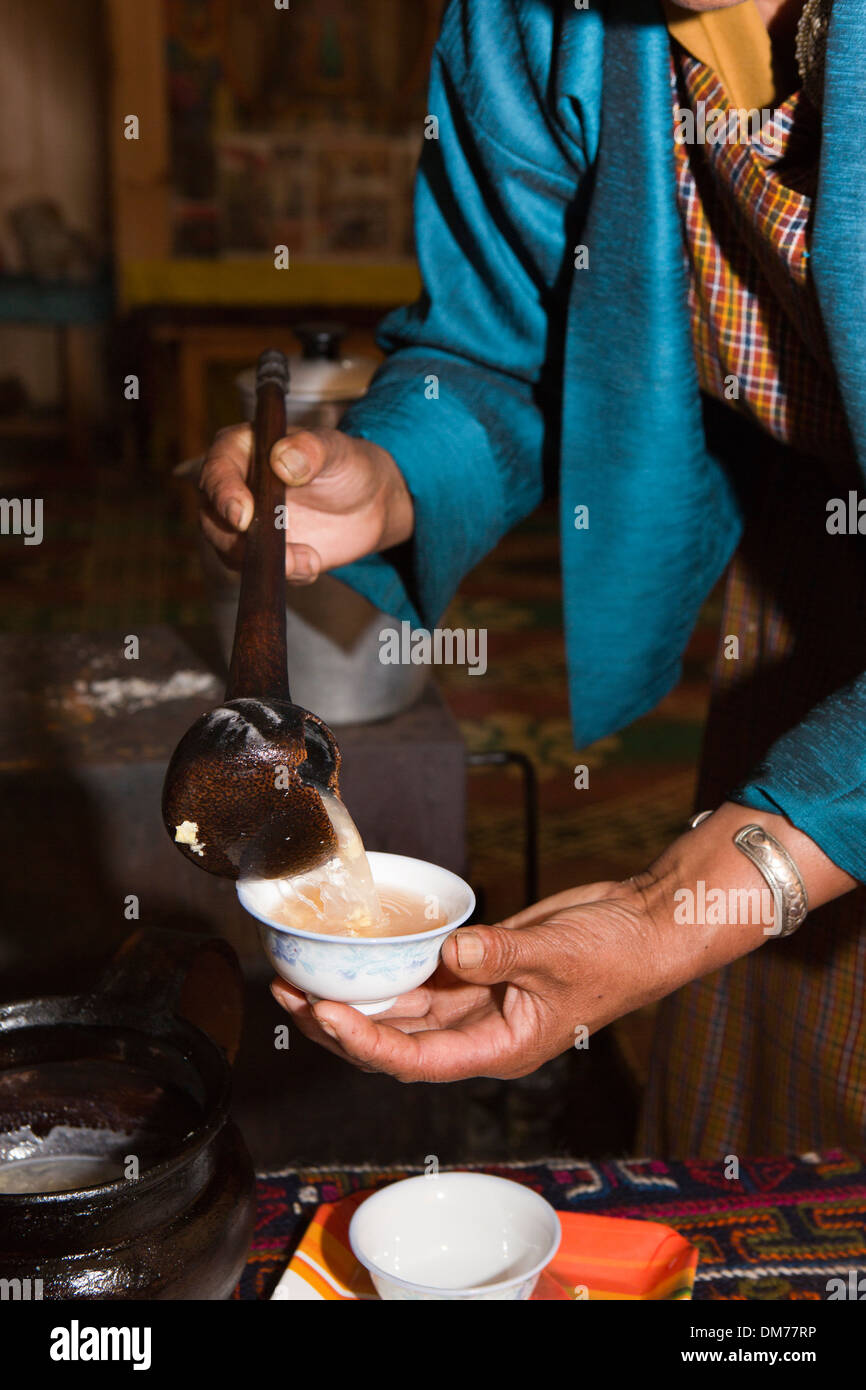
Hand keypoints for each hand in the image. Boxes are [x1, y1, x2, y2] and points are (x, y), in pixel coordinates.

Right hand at [198, 425, 413, 581]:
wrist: (370, 504)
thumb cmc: (348, 464)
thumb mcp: (337, 450)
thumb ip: (310, 449)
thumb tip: (282, 460)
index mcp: (243, 449)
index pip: (217, 469)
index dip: (223, 493)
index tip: (242, 516)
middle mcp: (235, 487)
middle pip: (212, 518)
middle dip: (235, 542)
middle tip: (273, 552)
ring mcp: (246, 524)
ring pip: (230, 551)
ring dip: (264, 562)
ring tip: (308, 561)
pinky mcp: (262, 552)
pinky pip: (260, 571)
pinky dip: (287, 574)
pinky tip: (313, 563)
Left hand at [270, 880, 663, 1081]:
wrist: (642, 926)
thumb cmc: (615, 956)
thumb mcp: (555, 956)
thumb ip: (499, 955)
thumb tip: (448, 952)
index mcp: (498, 1048)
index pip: (416, 1059)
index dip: (366, 1042)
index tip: (326, 1014)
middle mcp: (477, 1034)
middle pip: (393, 1043)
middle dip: (338, 1025)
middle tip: (288, 996)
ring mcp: (475, 1003)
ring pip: (400, 1013)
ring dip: (352, 999)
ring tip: (298, 979)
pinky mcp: (477, 971)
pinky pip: (422, 978)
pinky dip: (387, 970)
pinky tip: (352, 957)